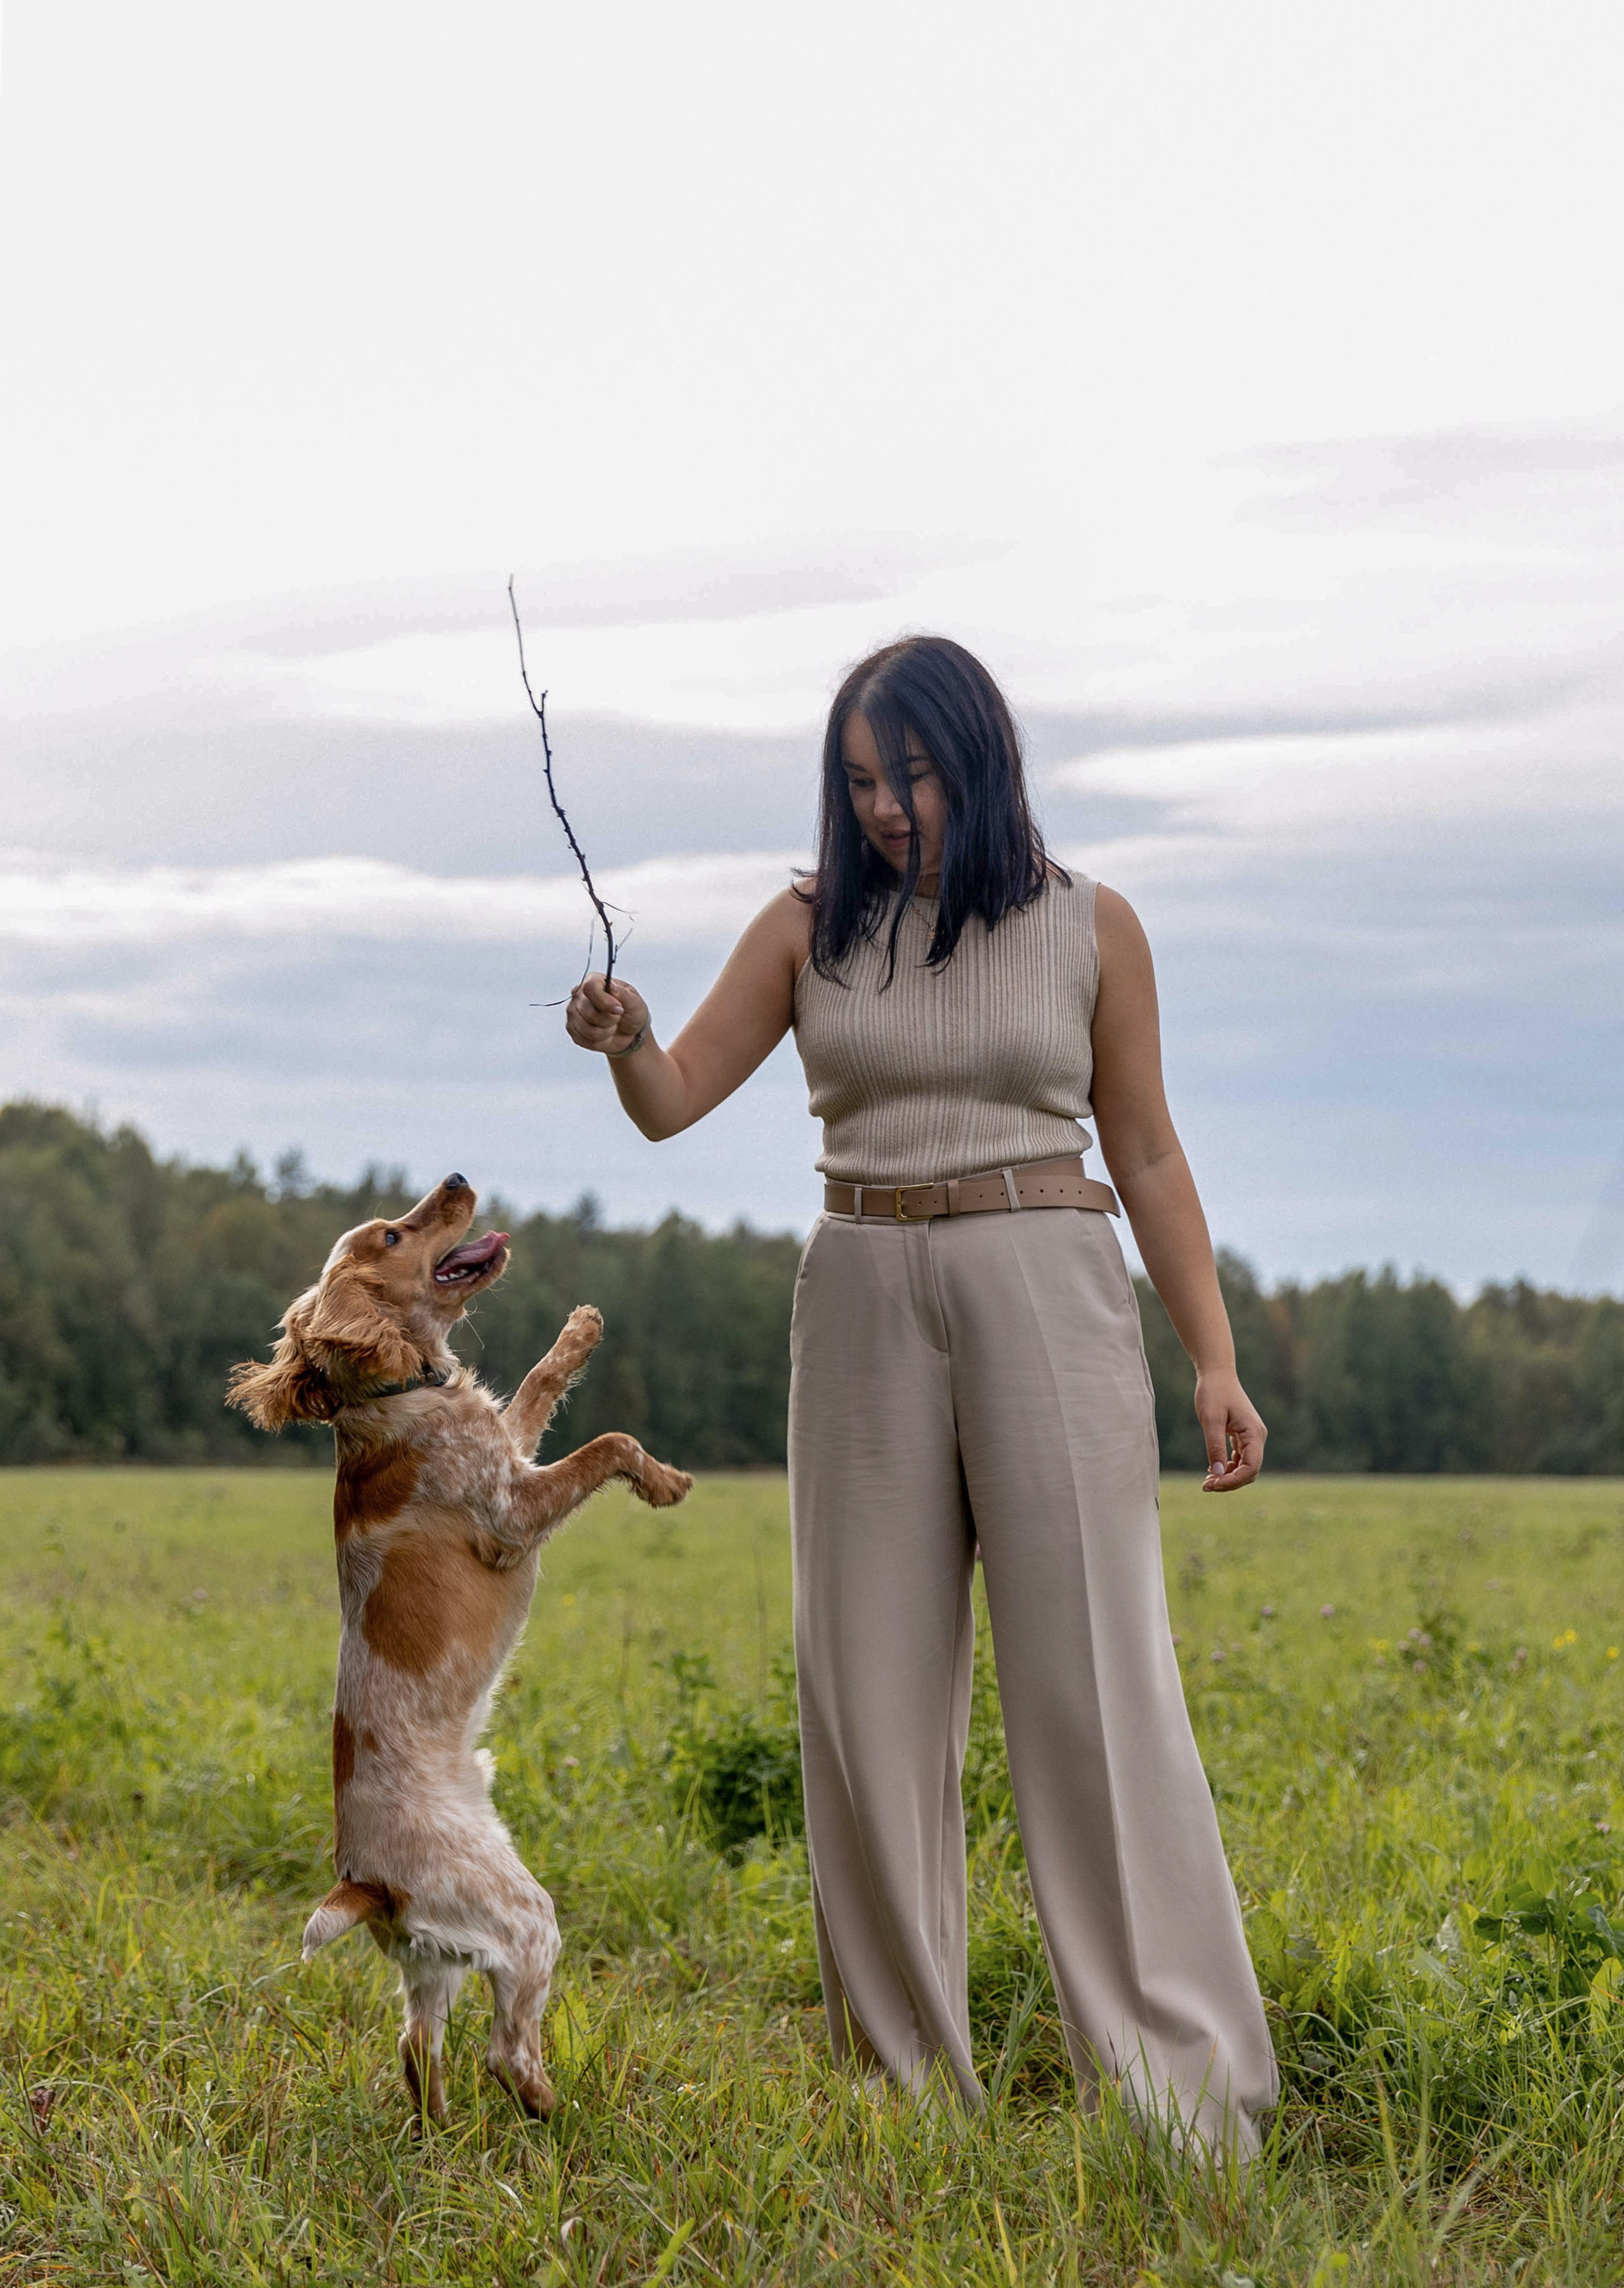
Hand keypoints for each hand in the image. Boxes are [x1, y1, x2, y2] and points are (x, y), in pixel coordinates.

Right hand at [565, 973, 649, 1057]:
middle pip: (589, 1012)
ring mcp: (573, 1012)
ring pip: (587, 1029)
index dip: (605, 1002)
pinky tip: (604, 1034)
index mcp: (594, 981)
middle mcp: (579, 995)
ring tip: (611, 1026)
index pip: (590, 988)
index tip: (619, 1010)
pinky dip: (599, 1041)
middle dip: (609, 1020)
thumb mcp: (634, 1001)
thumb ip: (622, 993)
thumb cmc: (631, 1012)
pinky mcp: (572, 1029)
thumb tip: (611, 987)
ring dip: (605, 1032)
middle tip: (618, 1017)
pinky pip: (583, 1039)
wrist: (629, 1031)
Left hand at [1195, 1370, 1265, 1491]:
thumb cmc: (1213, 1393)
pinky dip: (1227, 1467)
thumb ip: (1215, 1446)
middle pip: (1250, 1471)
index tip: (1213, 1484)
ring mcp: (1251, 1437)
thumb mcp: (1211, 1419)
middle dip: (1230, 1482)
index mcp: (1254, 1433)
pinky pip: (1239, 1459)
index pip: (1252, 1467)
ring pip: (1245, 1467)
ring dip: (1228, 1477)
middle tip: (1206, 1486)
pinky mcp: (1243, 1436)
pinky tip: (1212, 1469)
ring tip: (1207, 1481)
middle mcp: (1257, 1437)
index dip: (1234, 1481)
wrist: (1217, 1374)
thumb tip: (1217, 1474)